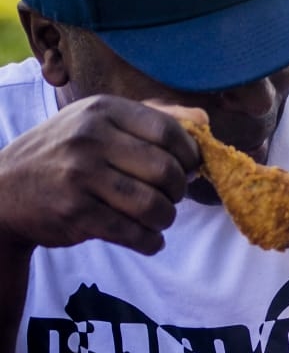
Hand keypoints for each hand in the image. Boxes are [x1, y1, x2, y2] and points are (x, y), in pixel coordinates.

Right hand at [0, 96, 200, 255]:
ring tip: (157, 219)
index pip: (170, 132)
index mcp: (102, 110)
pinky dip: (151, 242)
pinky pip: (134, 233)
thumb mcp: (99, 123)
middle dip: (179, 192)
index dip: (190, 156)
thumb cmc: (65, 155)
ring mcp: (80, 175)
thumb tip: (205, 121)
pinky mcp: (75, 212)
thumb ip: (153, 118)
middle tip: (170, 197)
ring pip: (154, 206)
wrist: (3, 190)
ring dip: (165, 220)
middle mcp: (90, 138)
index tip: (188, 169)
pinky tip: (148, 239)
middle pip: (167, 171)